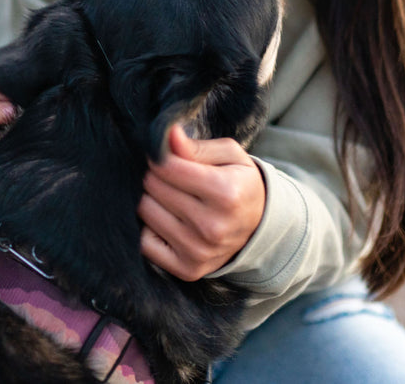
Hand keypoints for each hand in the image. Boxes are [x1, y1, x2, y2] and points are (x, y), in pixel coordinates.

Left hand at [138, 124, 265, 280]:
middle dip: (156, 176)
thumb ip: (196, 146)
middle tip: (169, 176)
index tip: (167, 157)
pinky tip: (166, 220)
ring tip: (169, 197)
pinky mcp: (187, 269)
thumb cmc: (239, 183)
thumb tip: (167, 135)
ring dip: (152, 199)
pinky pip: (144, 242)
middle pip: (154, 187)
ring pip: (146, 211)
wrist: (259, 228)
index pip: (167, 167)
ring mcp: (199, 251)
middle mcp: (212, 226)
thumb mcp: (229, 156)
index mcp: (226, 193)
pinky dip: (150, 227)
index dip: (161, 156)